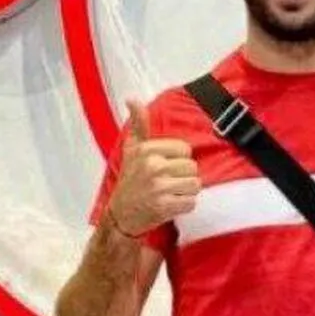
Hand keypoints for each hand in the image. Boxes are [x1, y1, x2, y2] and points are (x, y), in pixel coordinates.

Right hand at [105, 100, 198, 237]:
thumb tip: (132, 100)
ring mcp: (158, 187)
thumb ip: (138, 124)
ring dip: (186, 192)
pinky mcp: (164, 207)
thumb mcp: (131, 149)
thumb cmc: (129, 180)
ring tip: (170, 193)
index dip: (179, 159)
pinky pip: (191, 202)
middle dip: (184, 176)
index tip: (165, 166)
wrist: (120, 215)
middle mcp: (153, 166)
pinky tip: (170, 205)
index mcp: (147, 150)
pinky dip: (184, 206)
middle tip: (168, 182)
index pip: (185, 149)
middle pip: (192, 167)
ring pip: (195, 185)